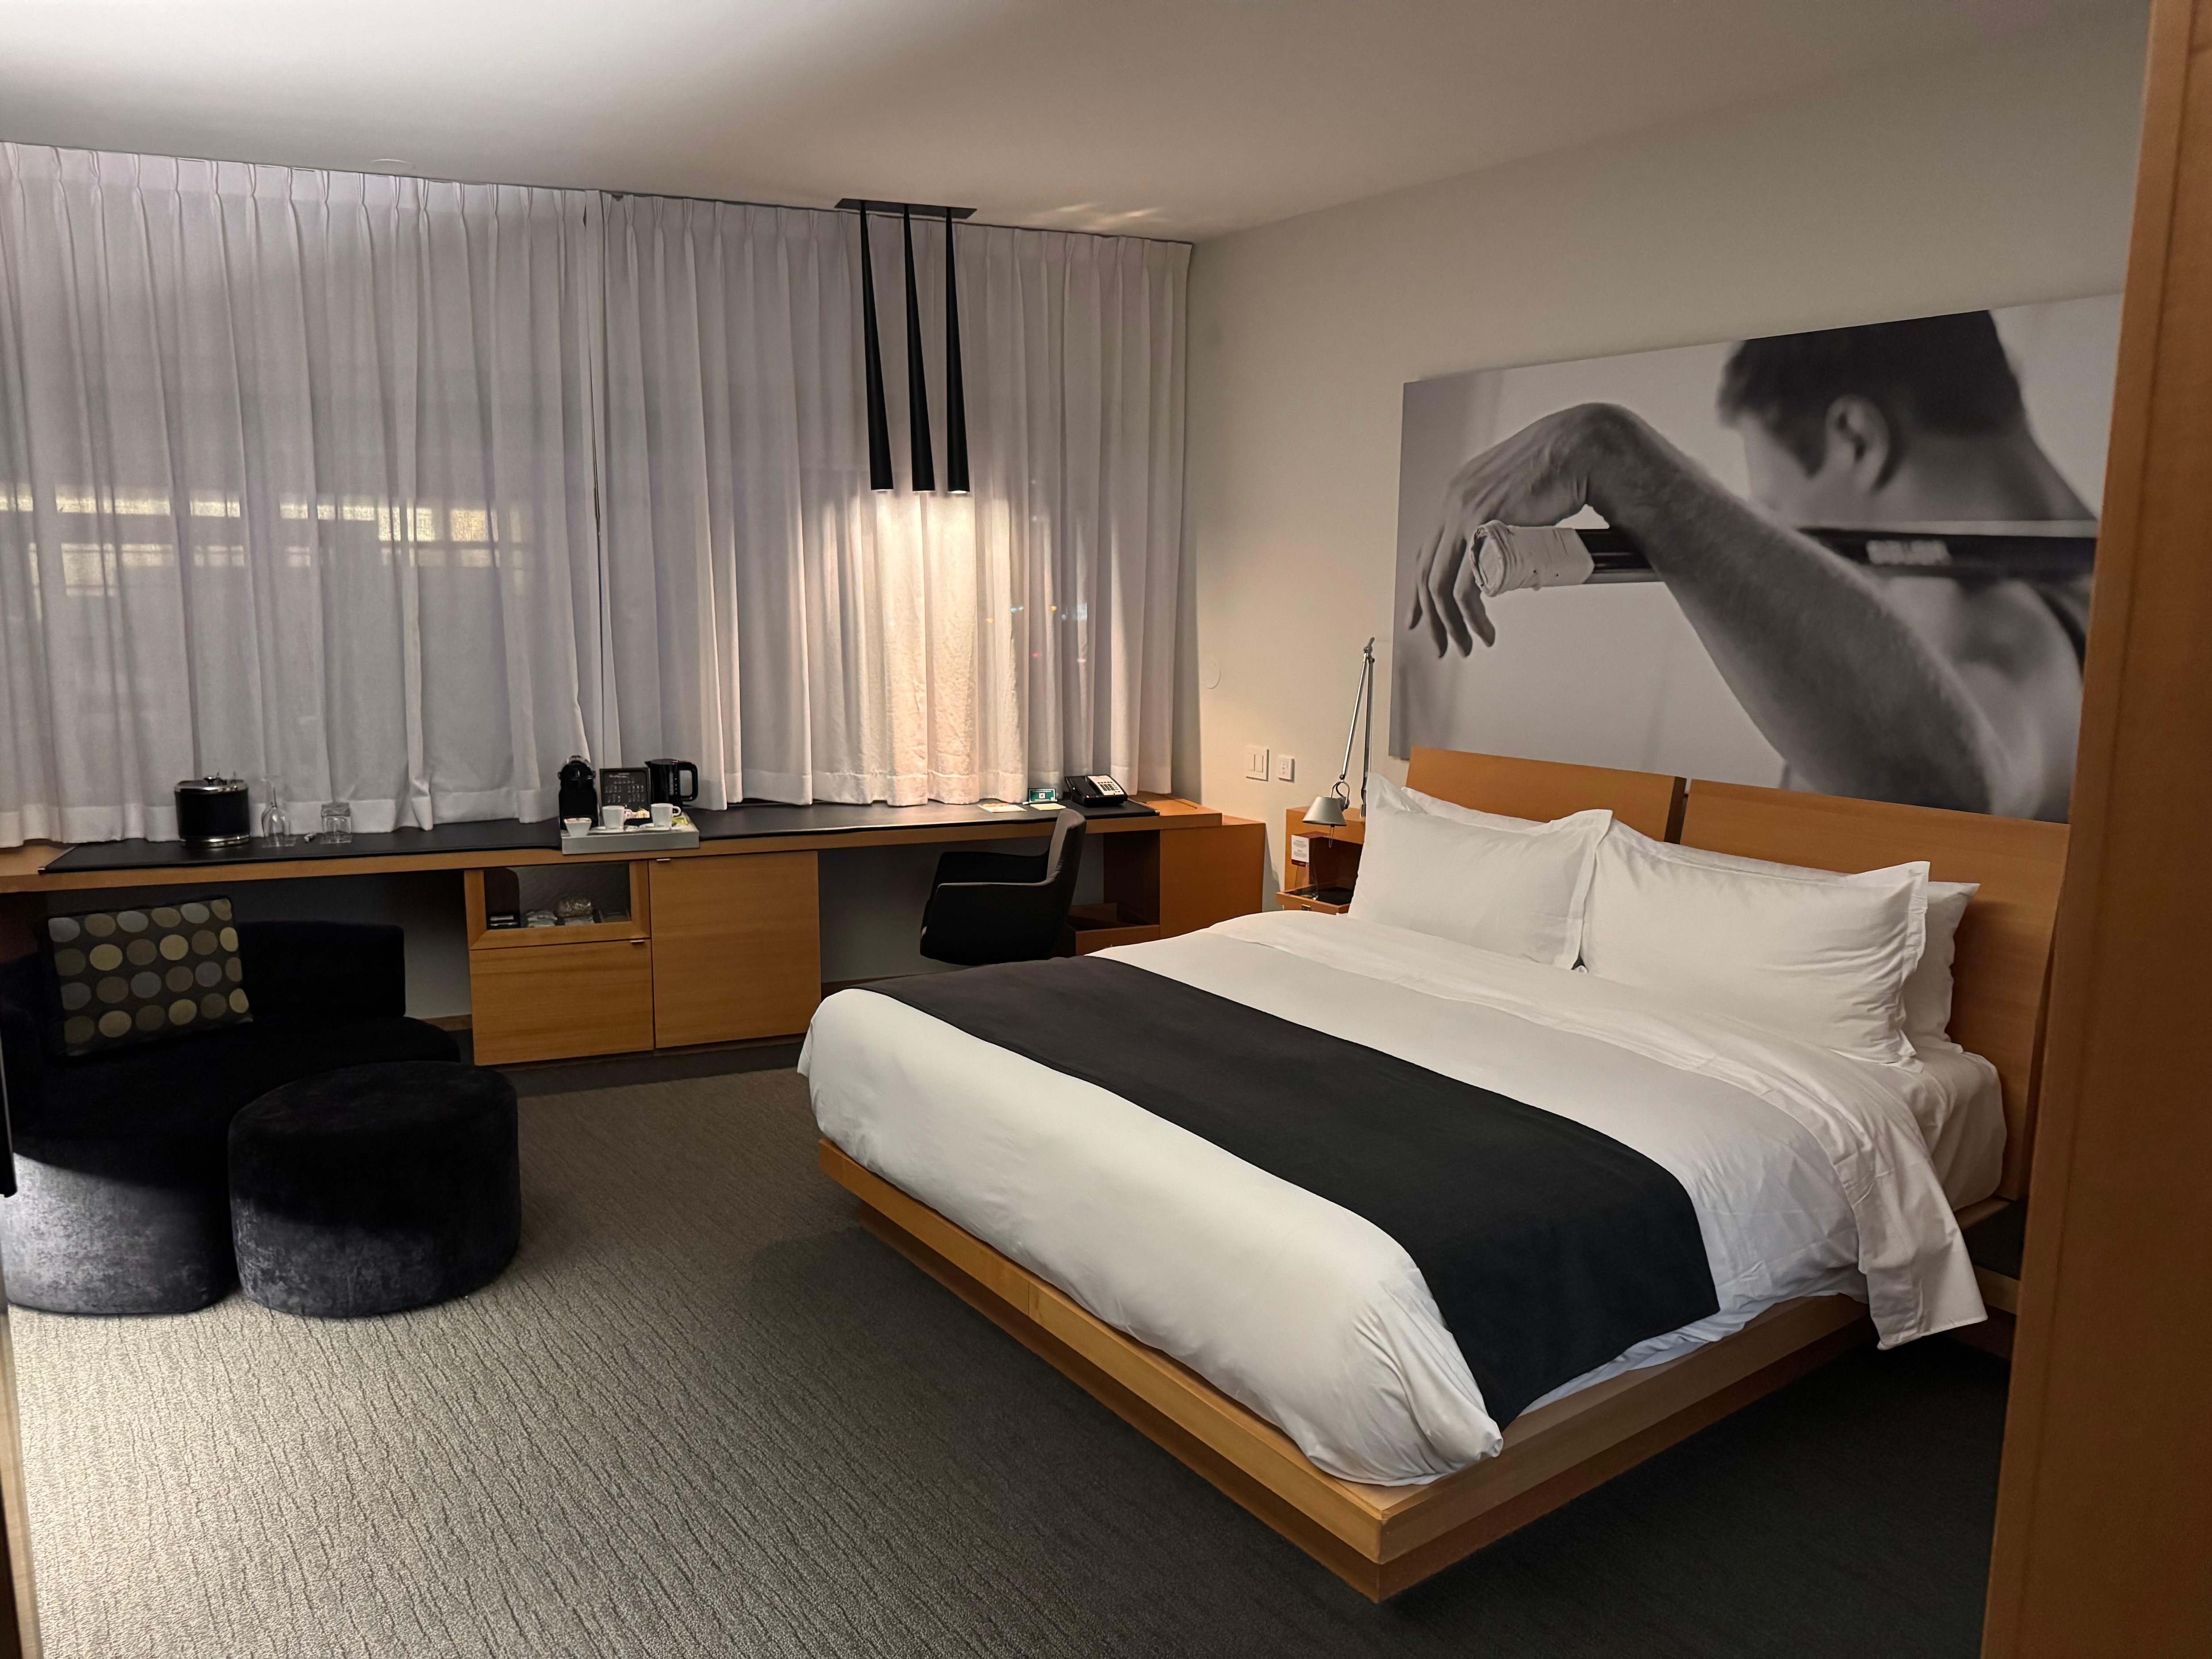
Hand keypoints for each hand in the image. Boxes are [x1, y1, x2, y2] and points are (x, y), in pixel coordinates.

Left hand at [1406, 403, 1641, 656]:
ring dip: (1453, 623)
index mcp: (1458, 494)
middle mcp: (1453, 502)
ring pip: (1442, 585)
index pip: (1428, 551)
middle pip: (1427, 573)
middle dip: (1434, 617)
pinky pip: (1465, 585)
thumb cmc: (1562, 468)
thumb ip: (1506, 523)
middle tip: (1444, 644)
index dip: (1420, 590)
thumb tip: (1510, 561)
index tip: (1420, 618)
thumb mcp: (1520, 497)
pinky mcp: (1484, 528)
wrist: (1581, 446)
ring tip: (1468, 645)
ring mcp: (1464, 514)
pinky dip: (1472, 615)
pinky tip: (1484, 630)